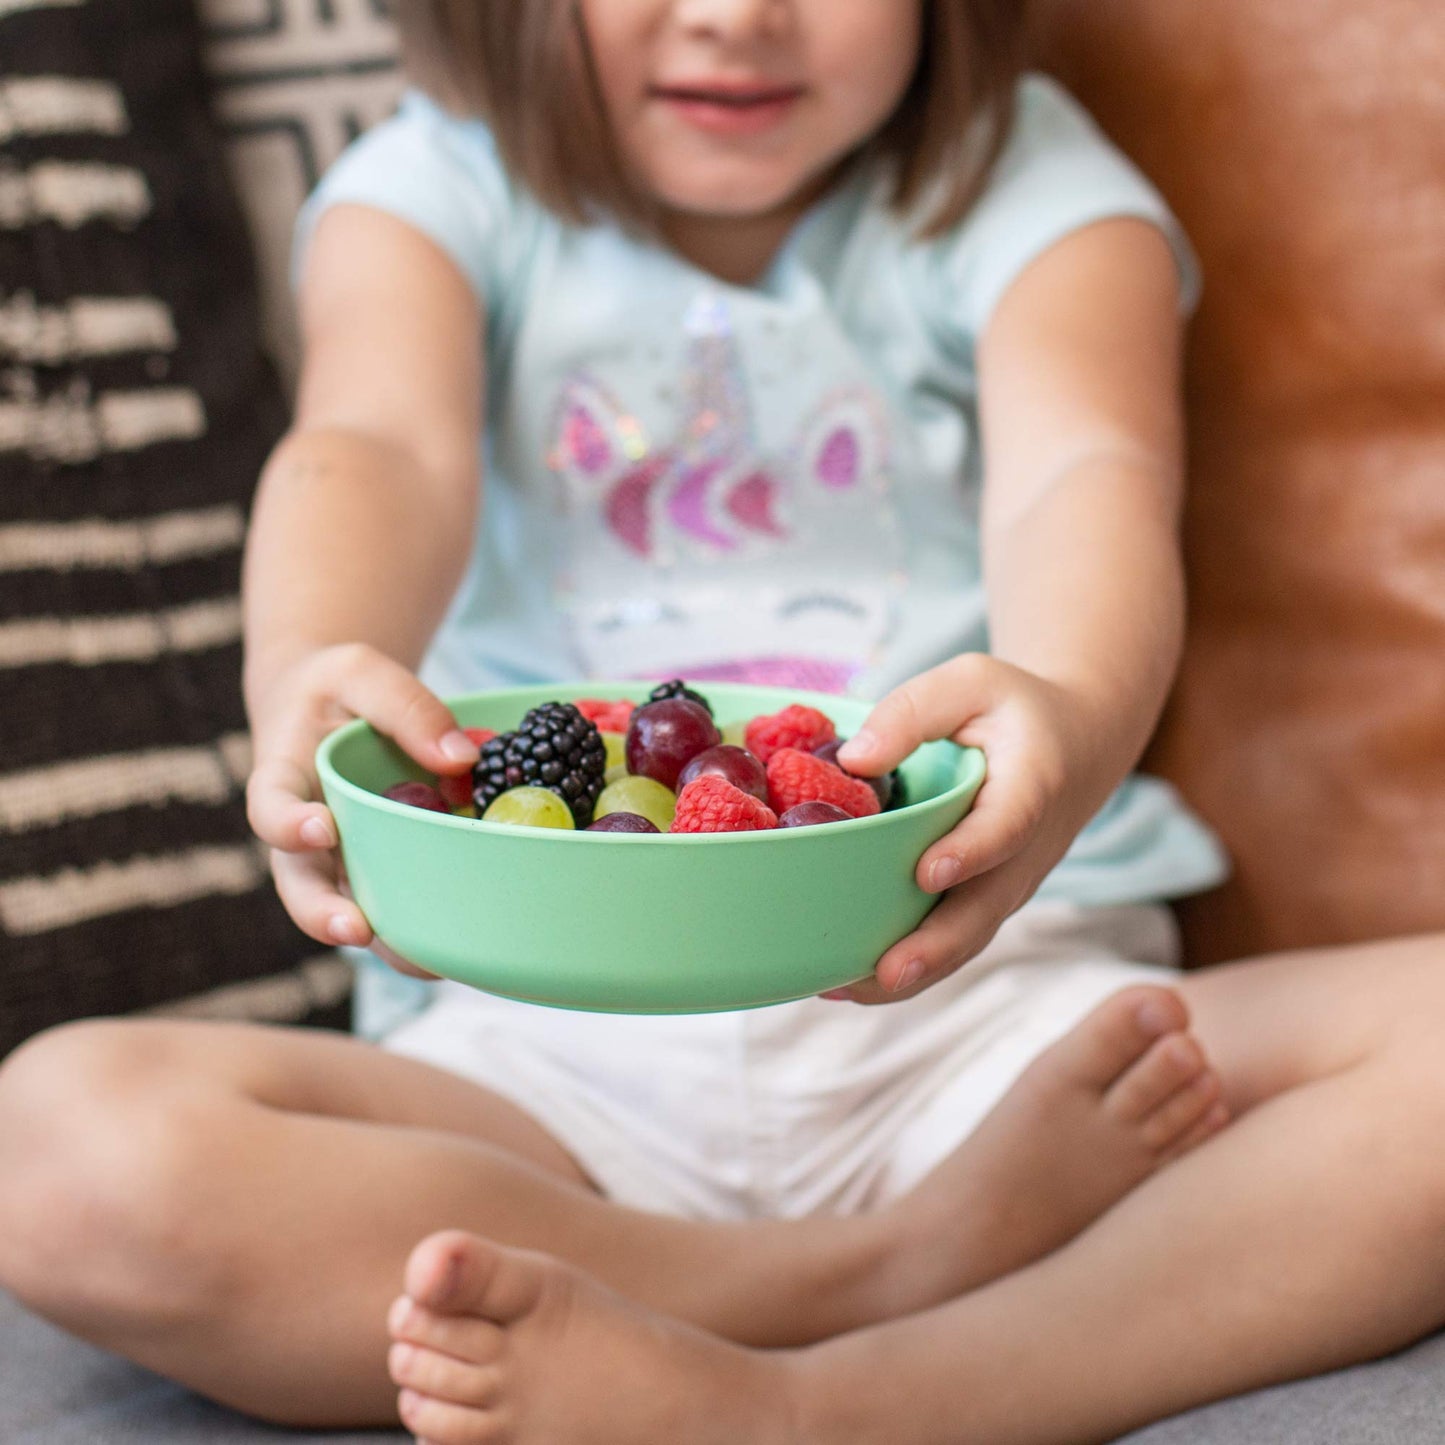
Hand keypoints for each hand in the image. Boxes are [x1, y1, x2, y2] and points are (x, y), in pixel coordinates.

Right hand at [245, 642, 476, 973]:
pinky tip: (462, 948)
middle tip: (355, 929)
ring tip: (426, 962)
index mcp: (283, 777)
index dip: (287, 824)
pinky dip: (420, 930)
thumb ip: (406, 706)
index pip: (269, 807)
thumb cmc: (340, 687)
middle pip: (299, 884)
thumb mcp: (364, 672)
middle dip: (322, 912)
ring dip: (382, 941)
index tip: (320, 828)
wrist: (332, 707)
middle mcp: (302, 835)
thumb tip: (463, 760)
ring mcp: (336, 861)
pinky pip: (392, 906)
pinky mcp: (375, 872)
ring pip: (348, 911)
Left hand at [822, 654, 1114, 1003]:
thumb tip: (854, 760)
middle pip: (985, 907)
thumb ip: (914, 711)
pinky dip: (909, 968)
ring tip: (845, 990)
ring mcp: (1010, 884)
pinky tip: (845, 982)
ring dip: (913, 972)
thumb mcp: (969, 681)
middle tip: (887, 972)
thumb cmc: (1013, 708)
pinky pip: (954, 942)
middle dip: (936, 946)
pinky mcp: (988, 901)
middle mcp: (1027, 850)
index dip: (971, 851)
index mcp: (1033, 784)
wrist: (1078, 742)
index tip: (928, 871)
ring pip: (967, 939)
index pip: (1006, 826)